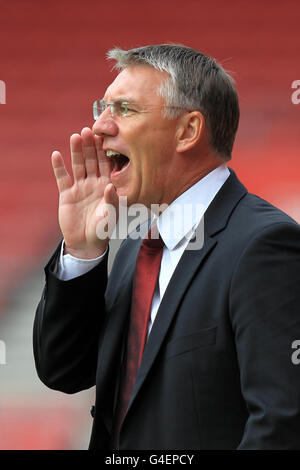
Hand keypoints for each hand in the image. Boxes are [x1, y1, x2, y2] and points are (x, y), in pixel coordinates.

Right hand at [51, 127, 118, 258]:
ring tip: (75, 137)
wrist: (86, 243)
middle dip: (89, 146)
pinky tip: (57, 154)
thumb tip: (110, 187)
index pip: (105, 165)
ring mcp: (79, 187)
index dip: (104, 151)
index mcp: (107, 186)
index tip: (103, 137)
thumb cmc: (102, 229)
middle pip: (91, 160)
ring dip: (76, 151)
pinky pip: (62, 177)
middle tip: (87, 130)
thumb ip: (111, 201)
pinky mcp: (66, 193)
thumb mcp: (110, 216)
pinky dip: (59, 167)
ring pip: (78, 165)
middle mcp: (93, 183)